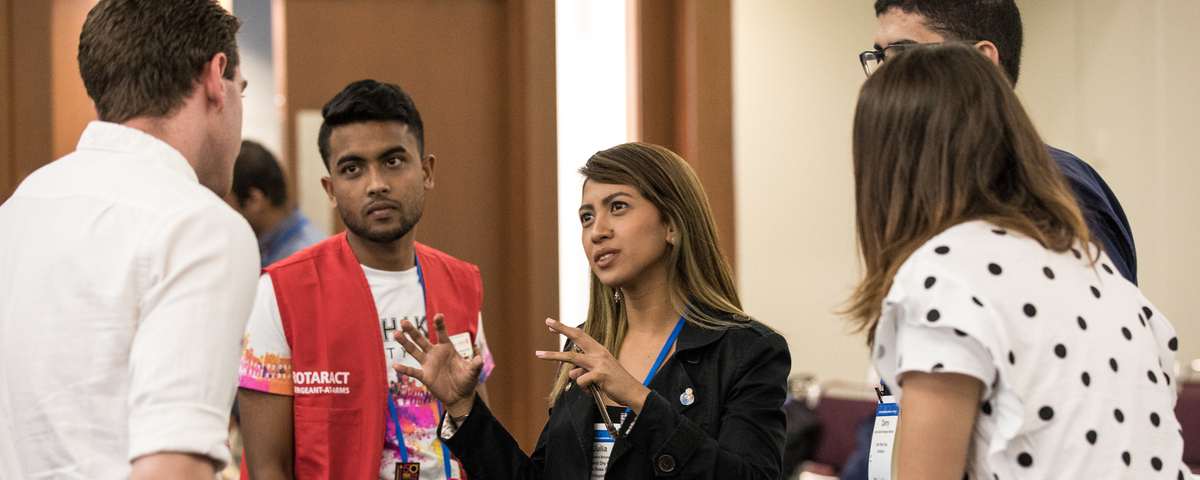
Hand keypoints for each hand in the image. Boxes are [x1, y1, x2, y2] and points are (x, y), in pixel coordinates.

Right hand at [392, 314, 482, 416]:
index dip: (439, 324)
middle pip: (421, 339)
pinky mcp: (425, 375)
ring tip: (396, 333)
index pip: (442, 333)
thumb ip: (475, 365)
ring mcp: (428, 364)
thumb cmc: (466, 380)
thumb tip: (479, 359)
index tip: (438, 315)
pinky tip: (395, 365)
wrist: (460, 396)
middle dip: (412, 331)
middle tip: (403, 321)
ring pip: (414, 351)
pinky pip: (413, 371)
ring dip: (405, 343)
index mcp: (447, 348)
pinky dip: (405, 369)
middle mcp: (435, 353)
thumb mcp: (473, 372)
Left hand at [535, 318, 651, 413]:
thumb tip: (572, 373)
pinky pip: (581, 381)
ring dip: (552, 355)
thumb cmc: (616, 384)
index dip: (567, 329)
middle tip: (548, 321)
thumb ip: (584, 372)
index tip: (553, 324)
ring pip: (571, 357)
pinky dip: (584, 389)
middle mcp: (599, 352)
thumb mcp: (598, 376)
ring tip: (539, 354)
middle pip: (577, 337)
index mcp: (599, 351)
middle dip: (561, 328)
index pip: (581, 335)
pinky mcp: (599, 374)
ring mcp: (599, 362)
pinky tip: (595, 391)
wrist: (632, 392)